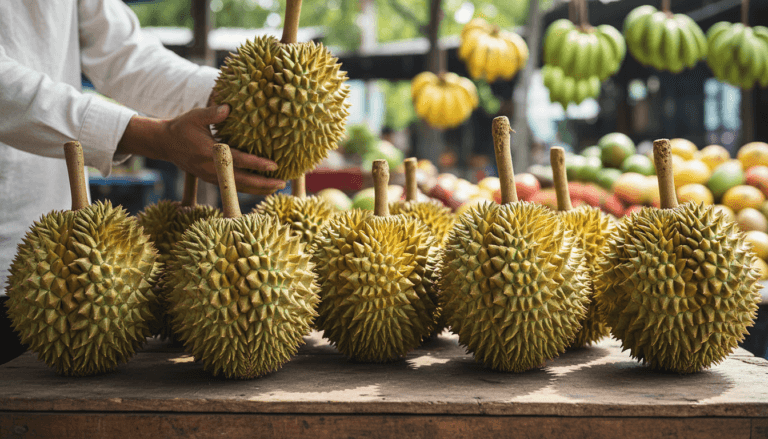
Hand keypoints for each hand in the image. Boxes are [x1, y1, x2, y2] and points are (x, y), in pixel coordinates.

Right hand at [117, 105, 285, 195]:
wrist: (166, 144)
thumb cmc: (183, 127)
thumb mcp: (195, 116)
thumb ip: (212, 113)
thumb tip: (227, 108)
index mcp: (208, 152)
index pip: (237, 160)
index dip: (256, 163)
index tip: (273, 165)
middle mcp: (211, 169)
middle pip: (241, 180)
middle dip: (262, 184)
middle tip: (282, 183)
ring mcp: (211, 177)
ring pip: (237, 188)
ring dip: (258, 189)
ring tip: (277, 187)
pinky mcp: (211, 180)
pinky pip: (232, 187)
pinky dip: (248, 189)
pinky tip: (262, 188)